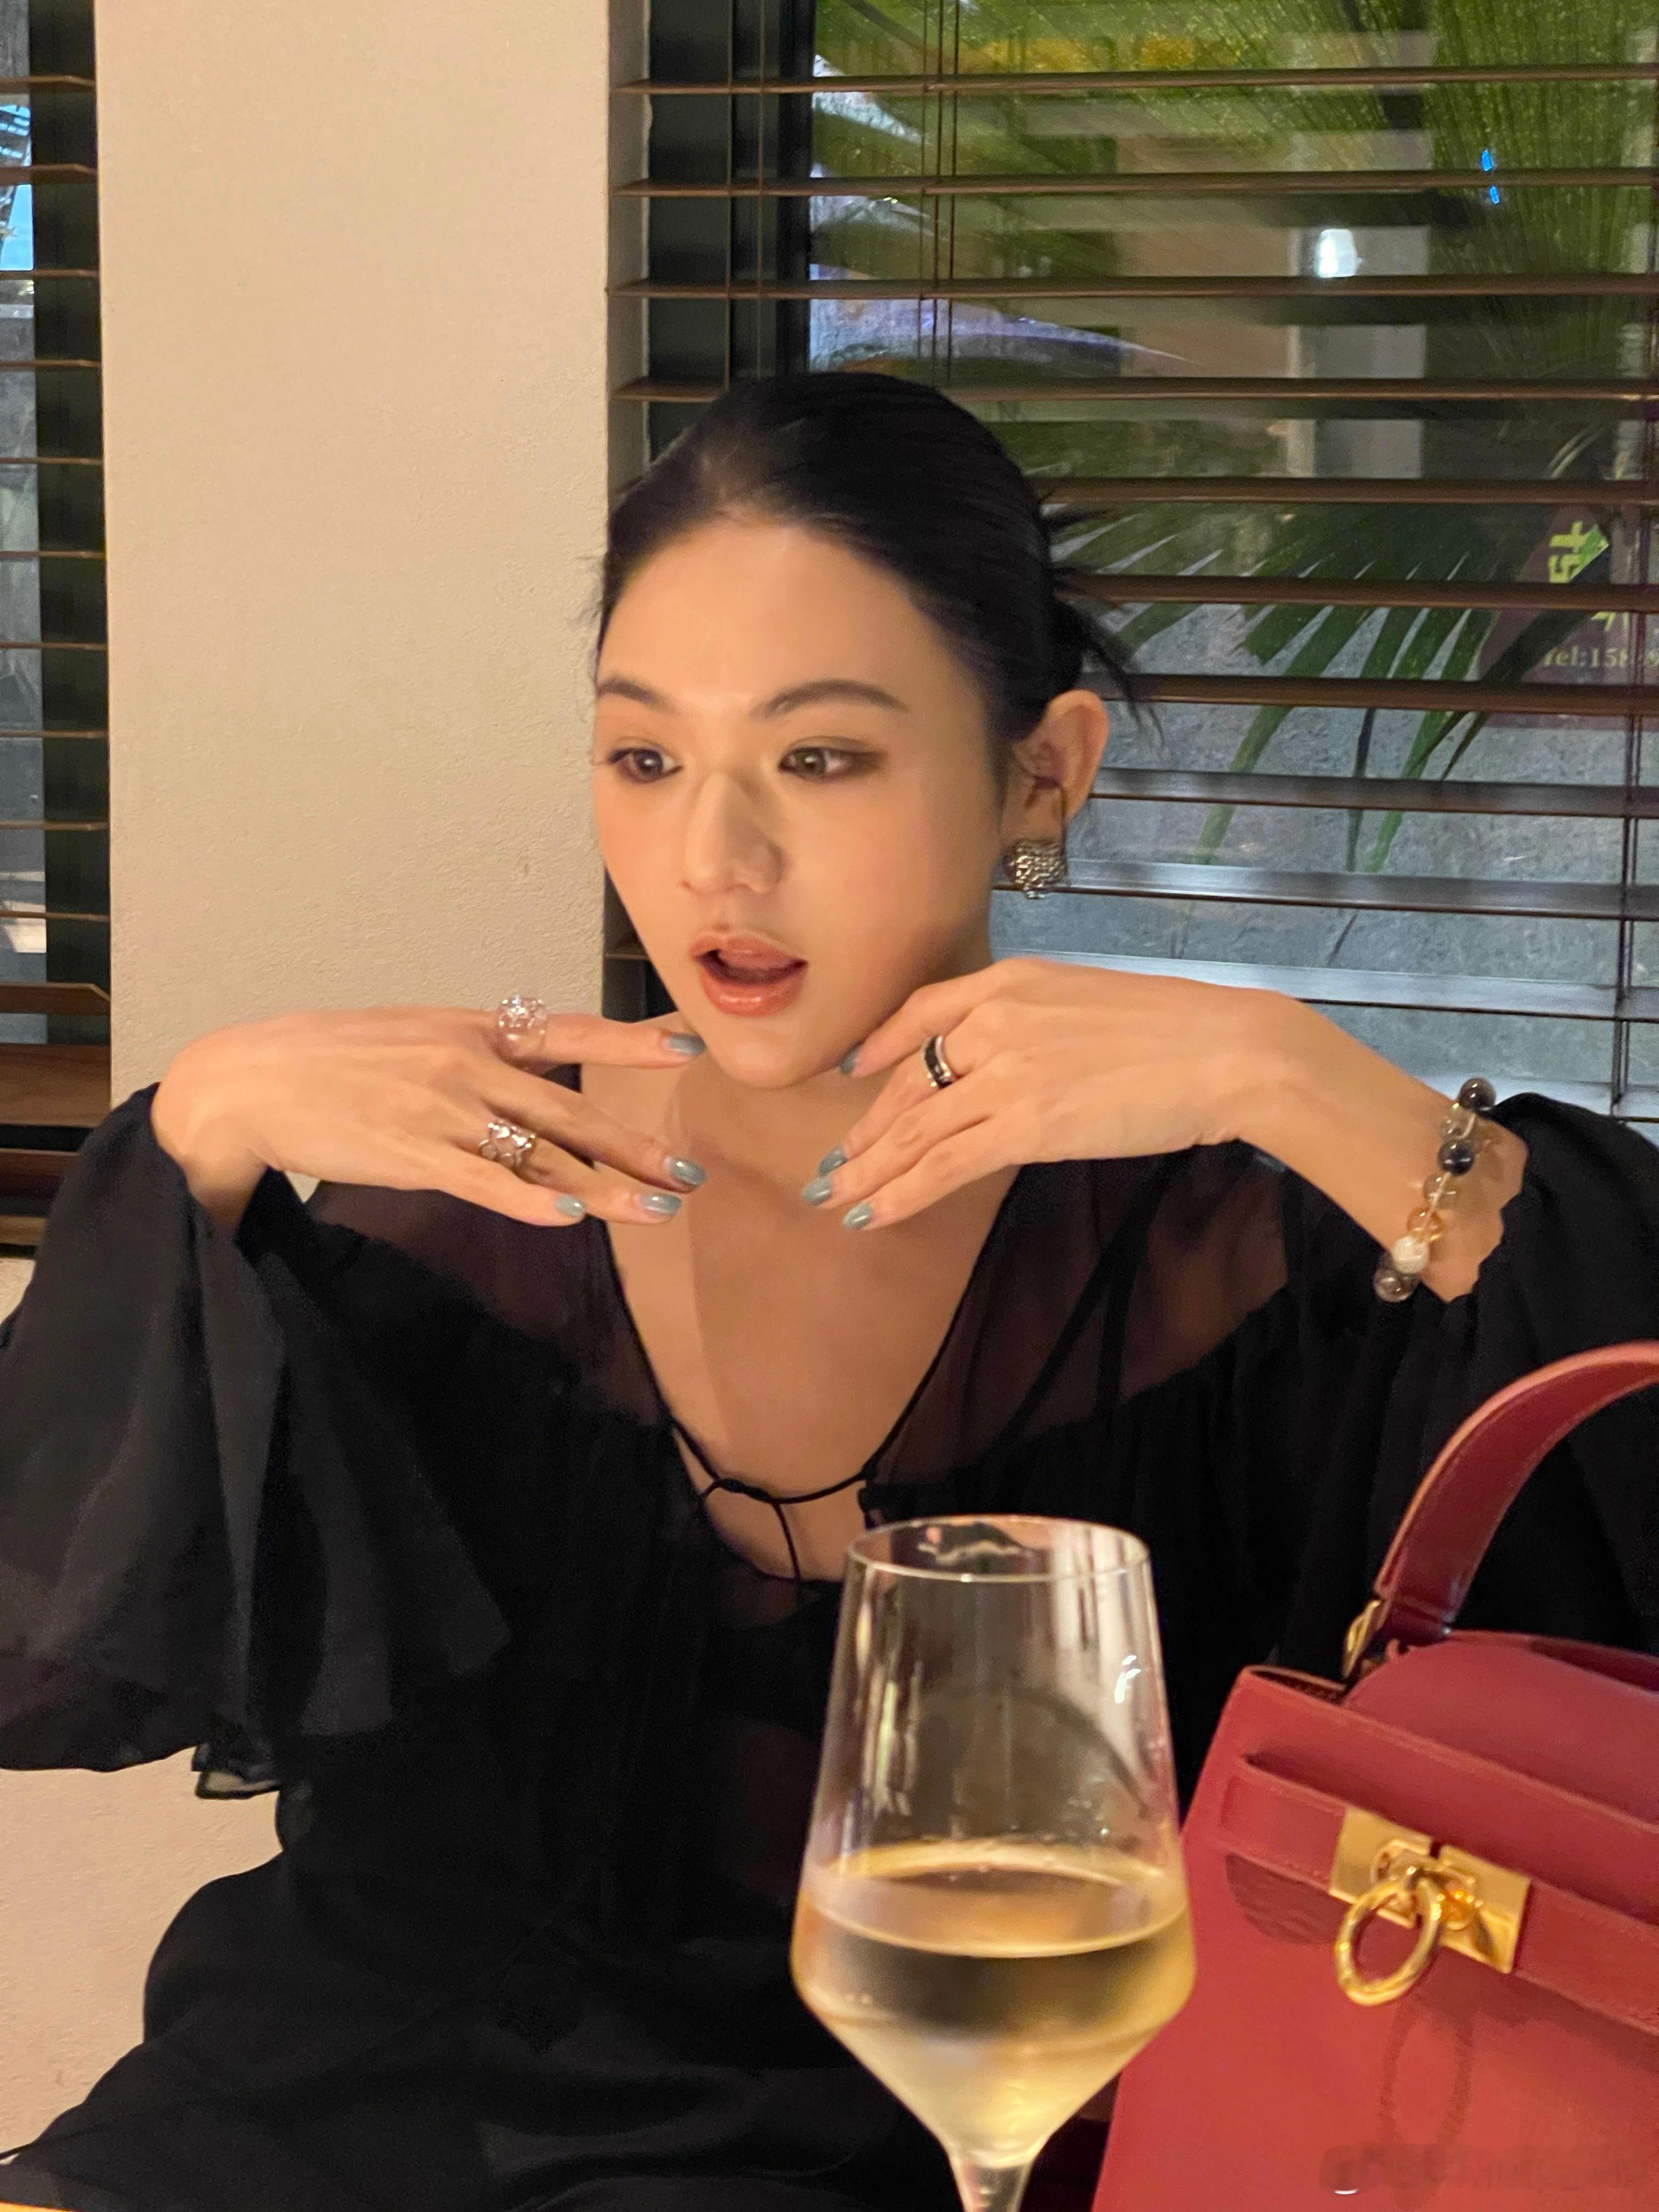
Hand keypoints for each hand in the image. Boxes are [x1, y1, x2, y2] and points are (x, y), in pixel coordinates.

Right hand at [150, 1004, 708, 1233]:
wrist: (254, 1080)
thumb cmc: (336, 1059)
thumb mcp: (418, 1035)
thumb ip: (480, 1052)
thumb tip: (534, 1068)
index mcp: (474, 1029)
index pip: (570, 1031)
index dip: (632, 1042)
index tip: (690, 1047)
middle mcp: (469, 1065)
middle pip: (572, 1110)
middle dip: (636, 1146)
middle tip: (692, 1174)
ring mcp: (444, 1111)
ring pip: (542, 1154)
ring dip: (606, 1188)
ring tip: (660, 1211)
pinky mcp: (414, 1154)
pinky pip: (485, 1183)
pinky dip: (531, 1202)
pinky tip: (572, 1219)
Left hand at [814, 959, 1277, 1228]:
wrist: (1225, 1051)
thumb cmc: (1178, 1031)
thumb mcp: (1090, 1001)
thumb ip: (1038, 1023)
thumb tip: (1012, 1065)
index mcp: (1011, 981)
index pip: (922, 1011)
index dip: (878, 1047)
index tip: (852, 1074)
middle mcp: (994, 1021)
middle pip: (909, 1082)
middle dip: (865, 1131)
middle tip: (833, 1165)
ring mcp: (1004, 1073)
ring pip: (915, 1129)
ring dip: (868, 1170)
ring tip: (834, 1198)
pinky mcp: (1023, 1125)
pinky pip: (943, 1165)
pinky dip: (901, 1194)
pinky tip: (872, 1216)